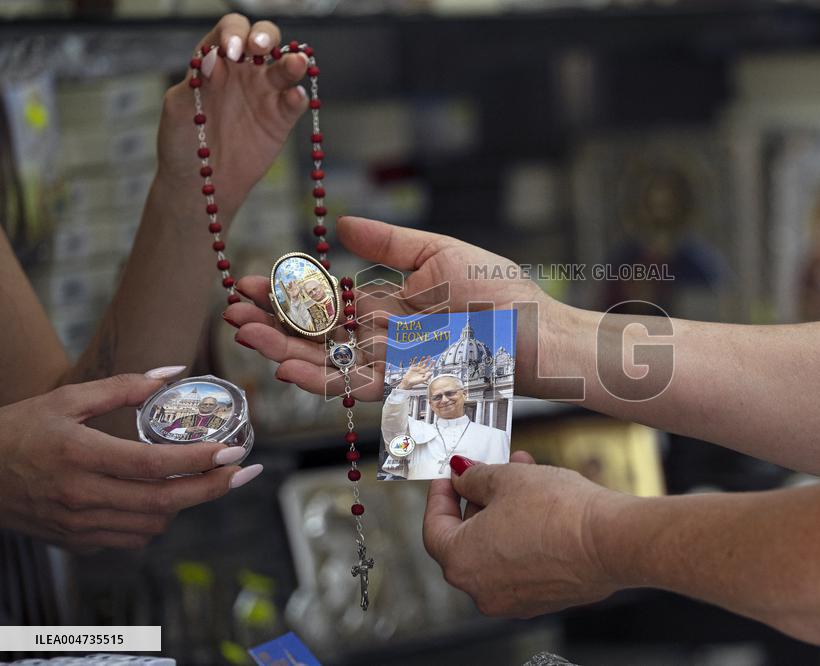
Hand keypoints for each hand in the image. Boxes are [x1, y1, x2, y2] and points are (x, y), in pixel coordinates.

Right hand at [0, 374, 261, 551]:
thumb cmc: (19, 430)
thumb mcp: (66, 399)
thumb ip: (123, 386)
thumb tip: (173, 372)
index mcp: (79, 454)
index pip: (154, 465)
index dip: (200, 461)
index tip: (235, 452)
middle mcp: (81, 495)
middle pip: (164, 502)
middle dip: (213, 488)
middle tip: (245, 473)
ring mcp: (78, 524)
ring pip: (153, 524)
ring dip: (186, 503)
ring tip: (204, 479)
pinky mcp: (76, 542)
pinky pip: (132, 538)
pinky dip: (156, 520)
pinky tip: (162, 497)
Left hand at [156, 14, 308, 208]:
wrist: (201, 183)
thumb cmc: (183, 143)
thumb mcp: (178, 110)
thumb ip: (195, 83)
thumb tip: (212, 58)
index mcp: (216, 60)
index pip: (229, 31)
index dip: (233, 33)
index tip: (230, 51)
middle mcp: (244, 71)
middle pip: (263, 39)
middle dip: (265, 37)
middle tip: (260, 48)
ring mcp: (265, 94)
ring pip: (285, 68)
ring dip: (293, 62)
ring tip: (296, 64)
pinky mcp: (281, 119)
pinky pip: (294, 103)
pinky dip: (299, 97)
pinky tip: (295, 97)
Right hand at [224, 216, 558, 398]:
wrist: (535, 334)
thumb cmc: (498, 291)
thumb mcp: (438, 253)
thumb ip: (388, 244)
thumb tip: (341, 225)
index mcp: (389, 302)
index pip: (327, 298)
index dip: (290, 292)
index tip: (253, 282)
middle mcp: (382, 336)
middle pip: (317, 333)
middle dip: (274, 323)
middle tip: (232, 311)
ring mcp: (390, 364)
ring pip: (326, 361)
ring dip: (283, 351)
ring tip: (244, 335)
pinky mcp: (403, 390)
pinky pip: (352, 387)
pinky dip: (318, 380)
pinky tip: (284, 367)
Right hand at [400, 357, 432, 389]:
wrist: (408, 382)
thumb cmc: (415, 382)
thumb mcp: (422, 380)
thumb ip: (427, 377)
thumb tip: (431, 373)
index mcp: (424, 373)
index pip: (428, 367)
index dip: (431, 364)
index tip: (433, 361)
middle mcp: (421, 370)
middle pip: (425, 364)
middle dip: (427, 360)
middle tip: (429, 356)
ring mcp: (416, 368)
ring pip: (420, 363)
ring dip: (422, 359)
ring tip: (424, 356)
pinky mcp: (412, 367)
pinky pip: (413, 363)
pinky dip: (414, 360)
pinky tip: (416, 357)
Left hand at [422, 452, 627, 617]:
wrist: (611, 540)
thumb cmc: (558, 513)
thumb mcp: (507, 478)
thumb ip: (474, 477)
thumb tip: (463, 476)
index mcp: (461, 562)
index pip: (434, 527)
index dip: (440, 495)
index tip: (450, 476)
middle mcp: (482, 589)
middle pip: (466, 539)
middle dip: (478, 499)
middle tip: (489, 472)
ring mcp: (513, 598)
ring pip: (496, 548)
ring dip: (503, 511)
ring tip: (523, 476)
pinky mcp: (543, 598)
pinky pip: (521, 562)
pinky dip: (522, 534)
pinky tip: (540, 504)